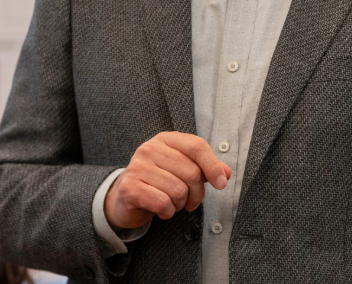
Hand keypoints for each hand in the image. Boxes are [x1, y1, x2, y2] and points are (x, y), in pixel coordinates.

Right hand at [103, 132, 231, 229]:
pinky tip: (162, 210)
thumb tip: (225, 173)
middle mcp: (149, 148)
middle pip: (191, 172)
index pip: (196, 146)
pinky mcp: (130, 187)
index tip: (221, 183)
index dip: (213, 166)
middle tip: (189, 201)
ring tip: (171, 202)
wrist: (126, 197)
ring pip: (178, 190)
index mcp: (165, 140)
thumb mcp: (181, 170)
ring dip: (180, 204)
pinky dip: (168, 212)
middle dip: (197, 193)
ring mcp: (138, 166)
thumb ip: (204, 168)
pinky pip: (163, 203)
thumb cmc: (157, 182)